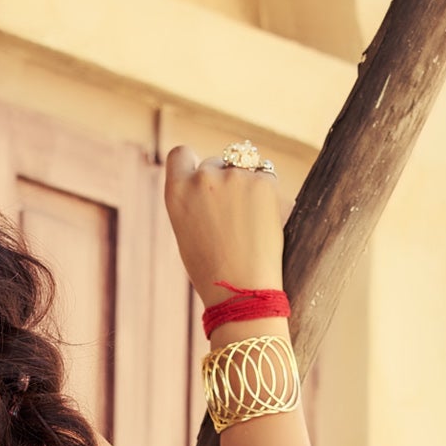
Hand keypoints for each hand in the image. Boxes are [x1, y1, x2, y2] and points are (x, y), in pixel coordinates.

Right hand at [163, 146, 287, 300]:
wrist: (241, 290)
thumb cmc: (212, 271)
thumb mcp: (187, 231)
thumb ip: (194, 201)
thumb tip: (213, 178)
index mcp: (177, 191)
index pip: (180, 154)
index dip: (192, 164)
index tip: (202, 176)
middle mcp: (203, 178)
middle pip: (215, 163)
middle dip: (224, 181)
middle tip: (232, 217)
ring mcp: (234, 177)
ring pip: (243, 168)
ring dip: (247, 186)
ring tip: (249, 224)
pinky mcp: (263, 181)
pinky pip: (266, 178)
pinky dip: (268, 195)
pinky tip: (264, 222)